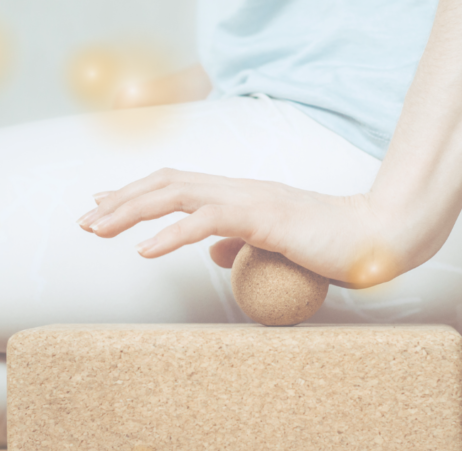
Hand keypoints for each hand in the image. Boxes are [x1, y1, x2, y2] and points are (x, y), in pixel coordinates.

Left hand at [76, 168, 410, 286]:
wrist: (377, 238)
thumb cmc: (331, 246)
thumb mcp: (276, 248)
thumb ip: (242, 247)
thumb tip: (215, 255)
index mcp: (239, 196)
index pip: (177, 185)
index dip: (135, 193)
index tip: (101, 206)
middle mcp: (238, 189)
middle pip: (165, 183)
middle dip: (119, 200)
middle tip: (84, 221)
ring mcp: (250, 199)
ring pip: (176, 194)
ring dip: (131, 211)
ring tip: (99, 229)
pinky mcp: (263, 217)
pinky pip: (207, 222)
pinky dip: (170, 235)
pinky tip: (144, 251)